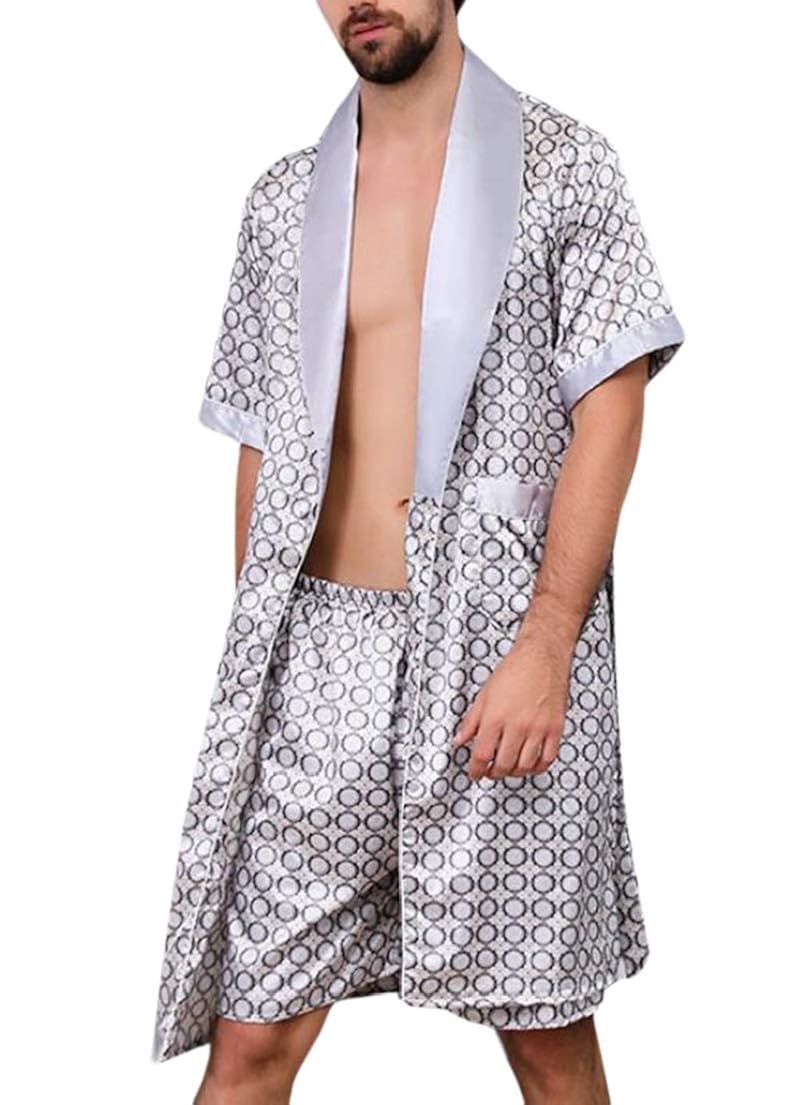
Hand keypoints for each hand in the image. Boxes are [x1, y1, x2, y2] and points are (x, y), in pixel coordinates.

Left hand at [452, 630, 570, 779]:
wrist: (542, 655)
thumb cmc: (515, 669)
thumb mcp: (484, 694)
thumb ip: (471, 720)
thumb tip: (460, 739)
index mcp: (496, 716)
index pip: (482, 754)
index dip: (476, 769)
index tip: (475, 773)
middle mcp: (517, 725)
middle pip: (504, 765)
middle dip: (493, 773)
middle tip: (490, 772)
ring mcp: (538, 728)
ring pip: (525, 766)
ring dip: (514, 773)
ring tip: (508, 768)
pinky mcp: (555, 728)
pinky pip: (547, 758)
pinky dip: (537, 767)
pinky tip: (530, 764)